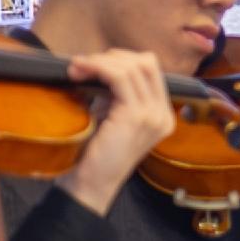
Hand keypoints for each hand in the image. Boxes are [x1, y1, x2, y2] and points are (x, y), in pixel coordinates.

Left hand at [58, 49, 179, 212]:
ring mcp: (152, 115)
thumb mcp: (112, 116)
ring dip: (100, 61)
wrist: (91, 184)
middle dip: (112, 57)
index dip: (121, 59)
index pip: (151, 69)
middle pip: (146, 63)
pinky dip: (98, 68)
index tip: (92, 65)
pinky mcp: (136, 116)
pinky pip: (119, 77)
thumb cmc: (96, 153)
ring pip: (132, 67)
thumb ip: (116, 94)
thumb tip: (101, 65)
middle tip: (82, 65)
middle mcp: (163, 115)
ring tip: (77, 68)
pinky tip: (80, 71)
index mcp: (161, 114)